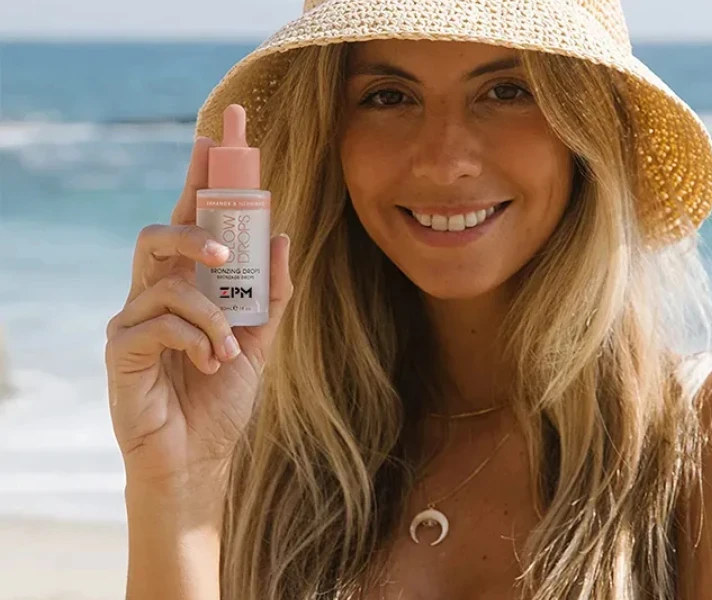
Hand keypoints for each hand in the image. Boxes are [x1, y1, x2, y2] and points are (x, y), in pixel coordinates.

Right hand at [105, 136, 292, 495]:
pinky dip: (193, 340)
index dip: (201, 176)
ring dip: (209, 312)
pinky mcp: (119, 350)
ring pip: (163, 280)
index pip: (193, 219)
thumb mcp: (261, 342)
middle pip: (160, 232)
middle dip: (195, 230)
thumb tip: (283, 236)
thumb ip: (271, 294)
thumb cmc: (222, 397)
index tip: (217, 135)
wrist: (199, 458)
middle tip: (229, 252)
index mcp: (190, 286)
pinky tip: (208, 364)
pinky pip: (155, 323)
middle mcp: (156, 293)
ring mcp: (133, 319)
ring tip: (227, 347)